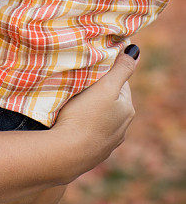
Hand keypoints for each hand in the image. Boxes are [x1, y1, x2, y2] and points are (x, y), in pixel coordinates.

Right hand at [52, 47, 137, 178]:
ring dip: (91, 109)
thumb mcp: (106, 87)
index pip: (120, 83)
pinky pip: (90, 131)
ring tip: (73, 103)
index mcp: (127, 109)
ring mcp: (108, 142)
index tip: (89, 70)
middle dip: (99, 92)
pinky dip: (84, 125)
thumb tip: (135, 50)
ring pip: (101, 117)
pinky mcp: (93, 153)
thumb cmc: (86, 116)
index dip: (105, 74)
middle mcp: (122, 127)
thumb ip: (121, 69)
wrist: (67, 153)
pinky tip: (72, 122)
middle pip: (111, 100)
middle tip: (79, 83)